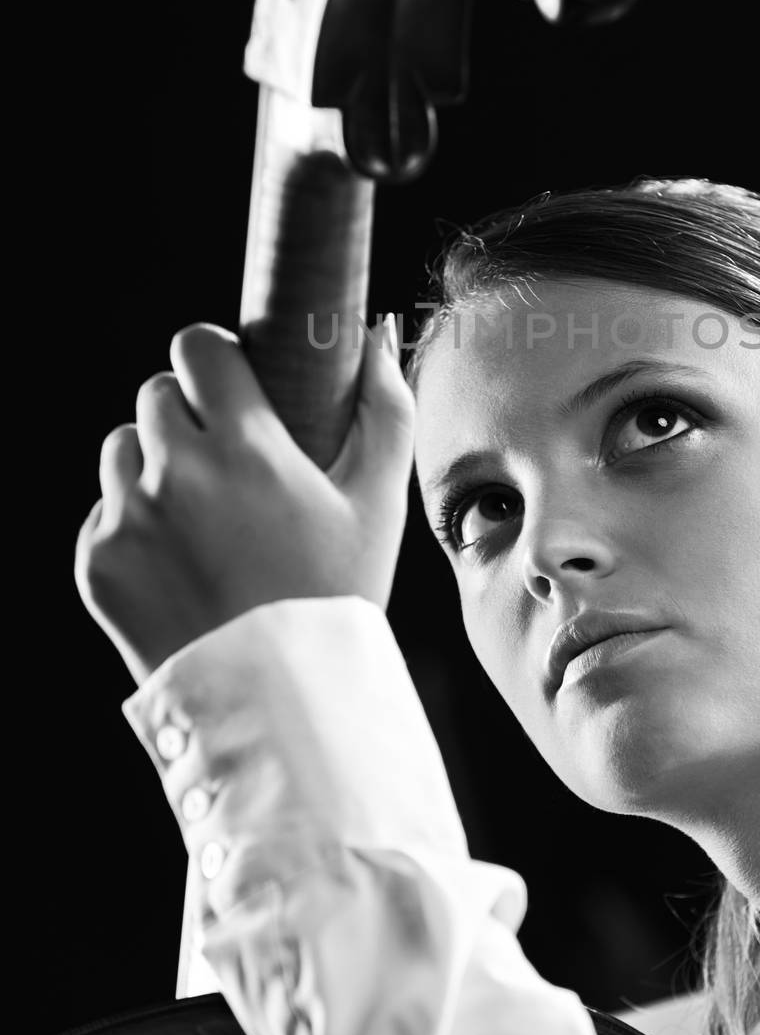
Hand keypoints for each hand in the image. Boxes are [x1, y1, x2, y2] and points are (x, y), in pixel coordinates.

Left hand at [75, 318, 414, 684]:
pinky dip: (134, 525)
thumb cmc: (338, 595)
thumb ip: (385, 408)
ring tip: (199, 511)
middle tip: (224, 457)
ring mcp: (128, 522)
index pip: (198, 348)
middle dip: (187, 414)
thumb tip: (374, 334)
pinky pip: (105, 513)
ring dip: (153, 463)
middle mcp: (175, 476)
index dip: (217, 360)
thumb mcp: (378, 503)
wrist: (279, 700)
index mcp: (245, 448)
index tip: (236, 387)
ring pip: (121, 449)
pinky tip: (179, 560)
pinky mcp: (98, 565)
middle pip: (155, 393)